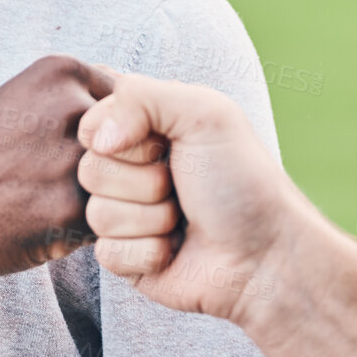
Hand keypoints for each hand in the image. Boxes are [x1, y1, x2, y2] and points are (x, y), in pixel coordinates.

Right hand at [0, 55, 111, 316]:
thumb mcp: (19, 95)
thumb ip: (76, 89)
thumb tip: (135, 90)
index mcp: (60, 70)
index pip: (132, 96)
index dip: (122, 129)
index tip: (93, 147)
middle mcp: (71, 108)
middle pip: (139, 136)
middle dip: (124, 162)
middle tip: (84, 179)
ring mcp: (74, 158)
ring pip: (133, 177)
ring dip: (117, 195)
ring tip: (74, 198)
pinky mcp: (74, 208)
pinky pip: (118, 215)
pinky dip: (98, 223)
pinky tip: (62, 220)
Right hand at [75, 74, 305, 328]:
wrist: (265, 254)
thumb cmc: (241, 179)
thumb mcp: (204, 113)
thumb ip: (140, 97)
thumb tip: (98, 140)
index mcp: (145, 130)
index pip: (93, 125)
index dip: (125, 139)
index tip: (166, 145)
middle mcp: (131, 170)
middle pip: (91, 170)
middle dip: (145, 181)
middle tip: (181, 185)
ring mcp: (127, 215)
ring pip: (98, 214)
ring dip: (152, 218)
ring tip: (183, 219)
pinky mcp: (126, 259)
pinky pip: (107, 254)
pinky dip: (148, 252)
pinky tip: (175, 250)